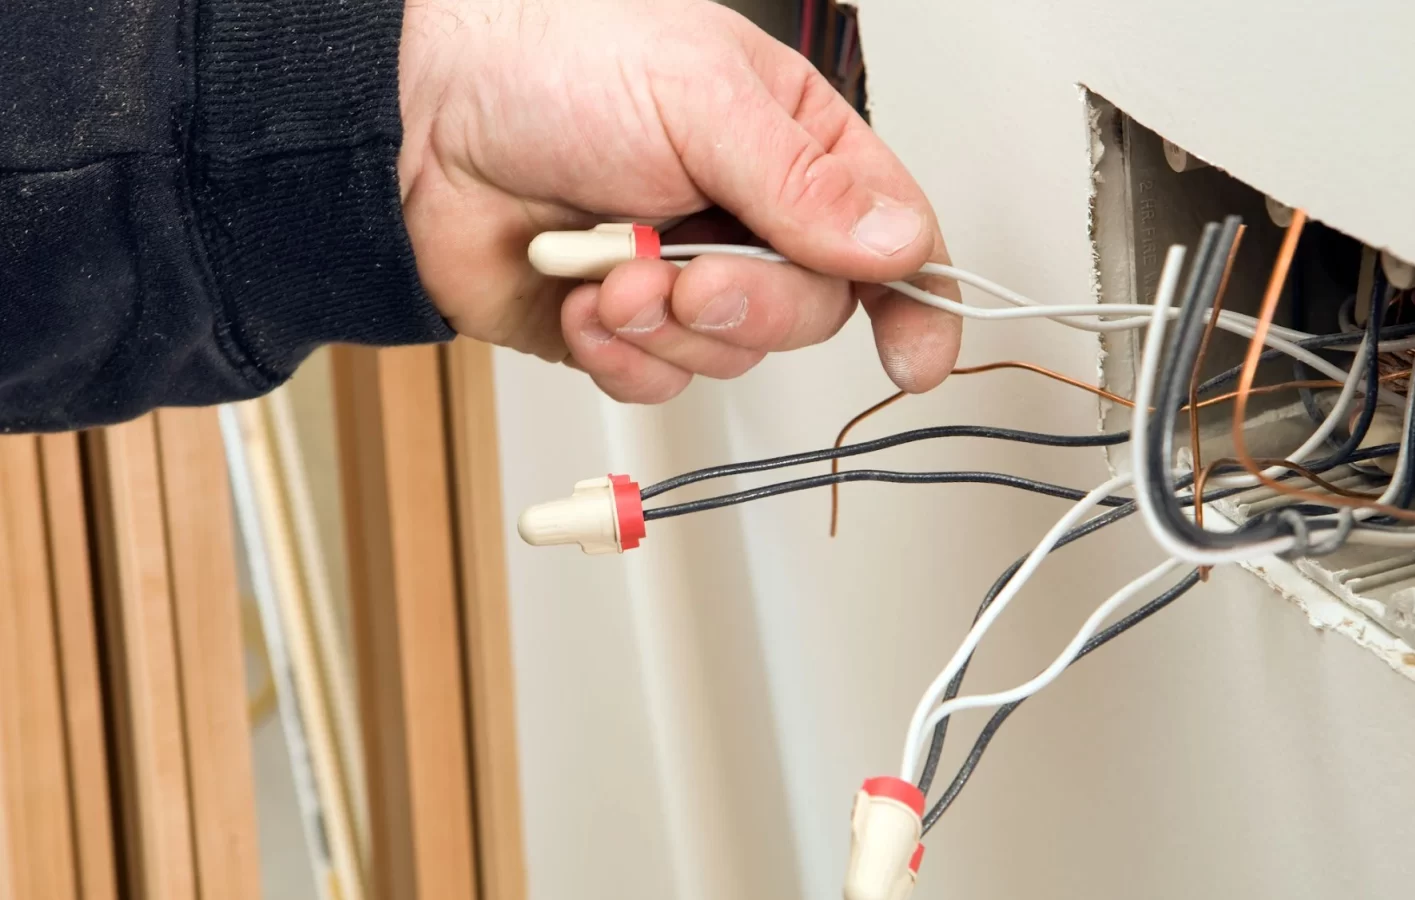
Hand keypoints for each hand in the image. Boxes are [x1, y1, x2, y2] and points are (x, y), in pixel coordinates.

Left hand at [398, 0, 960, 401]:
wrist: (421, 122)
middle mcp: (747, 220)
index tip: (917, 355)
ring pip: (733, 355)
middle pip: (812, 311)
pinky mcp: (624, 331)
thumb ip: (803, 183)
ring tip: (607, 269)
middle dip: (748, 304)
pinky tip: (580, 301)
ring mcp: (684, 279)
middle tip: (690, 276)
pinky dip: (619, 354)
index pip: (888, 234)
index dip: (917, 298)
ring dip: (666, 324)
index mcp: (790, 148)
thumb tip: (896, 244)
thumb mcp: (699, 99)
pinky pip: (659, 382)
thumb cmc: (551, 66)